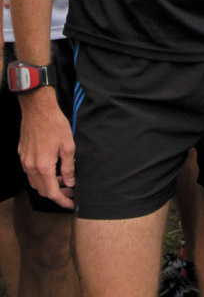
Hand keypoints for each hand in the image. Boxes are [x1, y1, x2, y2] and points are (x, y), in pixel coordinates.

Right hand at [18, 91, 75, 208]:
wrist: (38, 109)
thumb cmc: (54, 124)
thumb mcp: (68, 146)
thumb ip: (69, 166)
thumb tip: (71, 182)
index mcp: (43, 167)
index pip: (52, 193)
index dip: (62, 201)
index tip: (71, 203)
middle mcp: (31, 167)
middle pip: (42, 190)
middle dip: (57, 193)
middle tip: (70, 191)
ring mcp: (25, 161)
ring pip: (35, 182)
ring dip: (49, 185)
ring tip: (64, 180)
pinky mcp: (23, 154)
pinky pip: (31, 172)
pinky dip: (41, 176)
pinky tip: (53, 169)